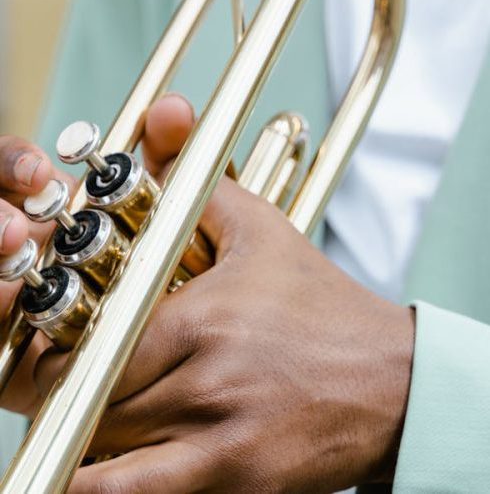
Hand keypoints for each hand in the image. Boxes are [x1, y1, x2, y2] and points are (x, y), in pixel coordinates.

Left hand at [34, 100, 413, 491]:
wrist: (389, 380)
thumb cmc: (322, 305)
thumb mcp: (263, 232)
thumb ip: (201, 188)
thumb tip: (164, 131)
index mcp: (203, 320)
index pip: (91, 349)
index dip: (58, 357)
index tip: (59, 352)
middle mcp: (206, 384)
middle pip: (91, 404)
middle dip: (68, 396)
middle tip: (71, 383)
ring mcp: (220, 444)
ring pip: (103, 459)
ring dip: (82, 442)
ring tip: (91, 420)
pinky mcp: (238, 483)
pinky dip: (108, 488)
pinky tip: (112, 464)